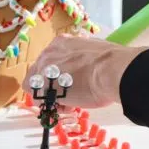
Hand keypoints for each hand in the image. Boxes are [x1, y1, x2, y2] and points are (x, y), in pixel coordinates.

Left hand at [23, 35, 147, 108]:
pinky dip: (53, 105)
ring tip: (72, 102)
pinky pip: (41, 100)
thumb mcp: (94, 50)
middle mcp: (49, 54)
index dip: (58, 72)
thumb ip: (82, 55)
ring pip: (39, 87)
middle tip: (69, 92)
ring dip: (53, 95)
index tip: (68, 80)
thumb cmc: (109, 61)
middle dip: (53, 84)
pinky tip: (70, 106)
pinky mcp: (43, 88)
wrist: (109, 70)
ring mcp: (43, 70)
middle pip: (41, 72)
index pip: (51, 59)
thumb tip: (86, 62)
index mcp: (61, 42)